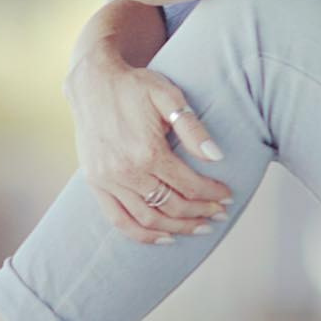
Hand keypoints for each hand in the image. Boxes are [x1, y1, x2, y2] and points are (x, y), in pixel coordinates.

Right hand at [65, 51, 233, 243]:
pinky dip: (143, 235)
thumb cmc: (135, 86)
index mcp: (147, 151)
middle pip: (172, 207)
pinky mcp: (95, 184)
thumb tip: (217, 157)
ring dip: (178, 229)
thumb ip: (193, 129)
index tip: (228, 196)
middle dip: (200, 213)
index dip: (212, 194)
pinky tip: (164, 237)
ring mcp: (107, 180)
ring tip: (199, 228)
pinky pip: (119, 221)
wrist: (92, 82)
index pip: (188, 185)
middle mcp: (126, 171)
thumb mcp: (169, 96)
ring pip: (148, 220)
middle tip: (220, 214)